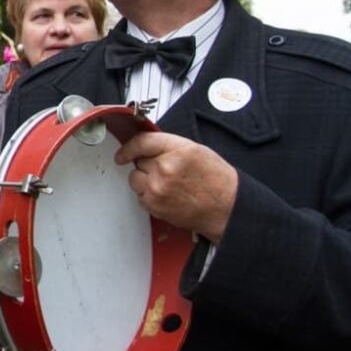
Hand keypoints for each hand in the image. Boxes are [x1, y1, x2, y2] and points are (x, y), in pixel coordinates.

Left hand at [115, 131, 237, 243]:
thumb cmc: (216, 180)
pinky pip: (140, 196)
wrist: (227, 208)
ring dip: (145, 180)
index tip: (123, 153)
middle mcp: (165, 168)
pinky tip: (167, 196)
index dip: (129, 147)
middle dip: (148, 165)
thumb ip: (167, 145)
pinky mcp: (154, 206)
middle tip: (168, 171)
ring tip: (167, 184)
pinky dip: (149, 196)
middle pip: (138, 161)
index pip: (142, 142)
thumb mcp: (195, 150)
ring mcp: (157, 189)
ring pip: (135, 179)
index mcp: (178, 150)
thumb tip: (144, 145)